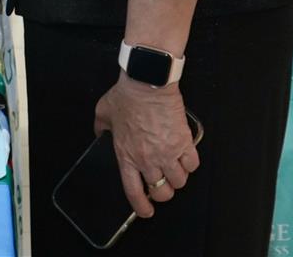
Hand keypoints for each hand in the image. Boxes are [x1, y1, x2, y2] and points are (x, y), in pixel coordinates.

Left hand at [94, 73, 199, 218]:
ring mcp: (167, 152)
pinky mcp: (184, 141)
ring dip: (178, 178)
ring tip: (174, 169)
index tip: (146, 210)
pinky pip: (193, 165)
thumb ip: (101, 129)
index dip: (141, 207)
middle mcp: (148, 159)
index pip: (134, 192)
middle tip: (162, 185)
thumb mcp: (103, 113)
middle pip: (162, 191)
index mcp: (126, 155)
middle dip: (163, 193)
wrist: (147, 81)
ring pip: (180, 182)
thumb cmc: (127, 94)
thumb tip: (100, 135)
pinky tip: (185, 157)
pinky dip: (190, 164)